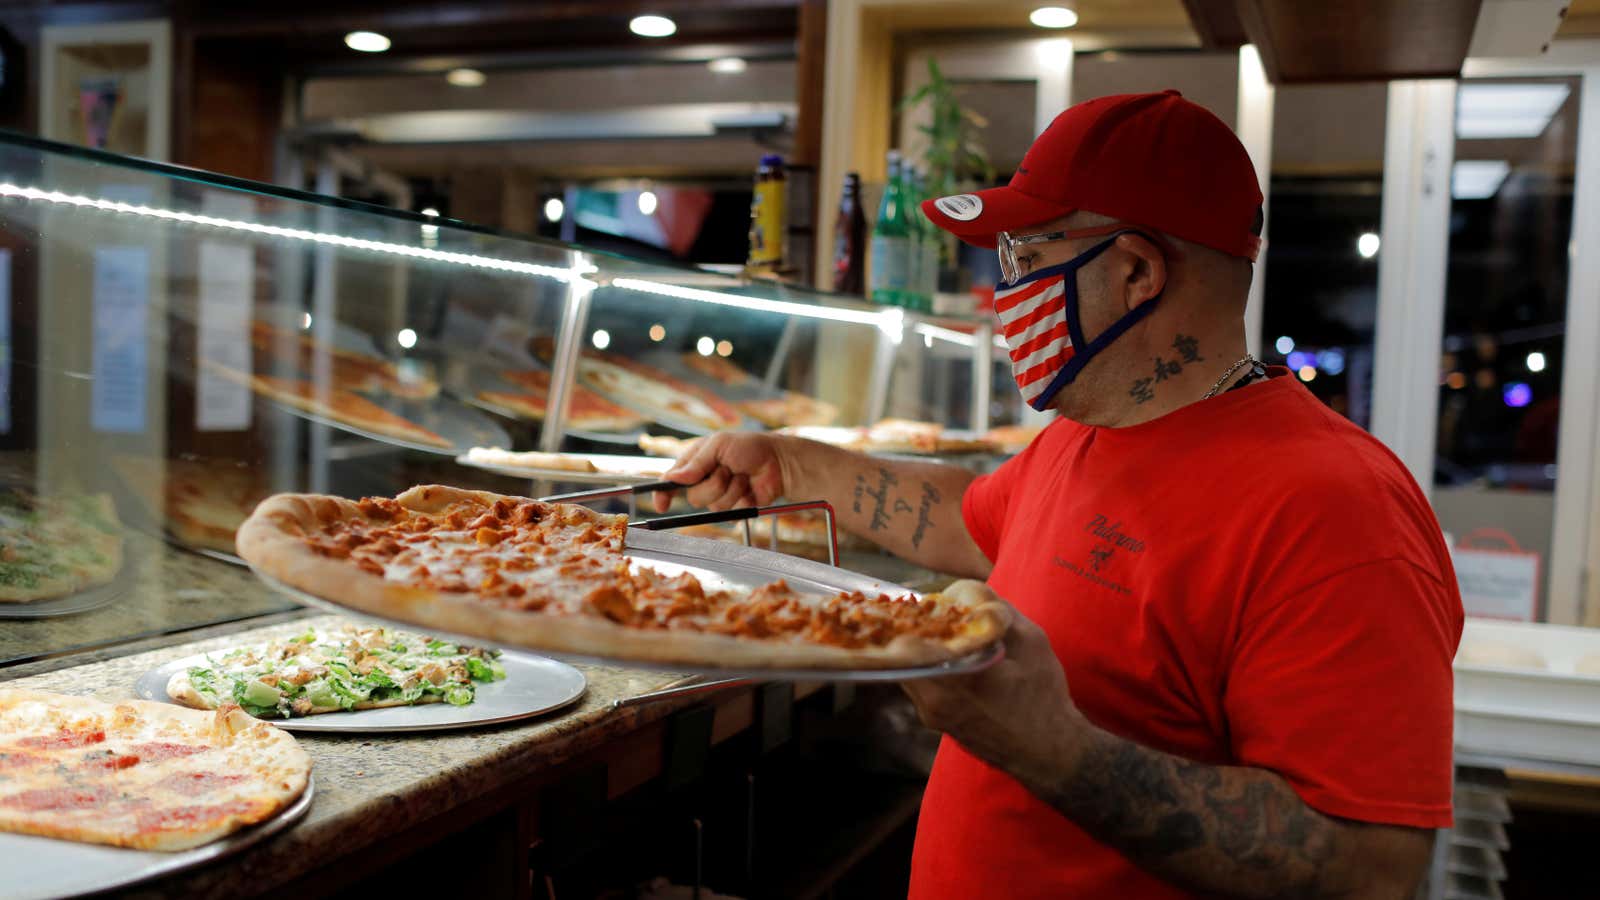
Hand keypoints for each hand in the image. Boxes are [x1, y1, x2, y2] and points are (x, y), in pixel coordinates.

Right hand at [650, 432, 793, 512]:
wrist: (779, 461)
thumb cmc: (749, 447)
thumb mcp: (719, 445)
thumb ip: (696, 462)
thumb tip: (673, 478)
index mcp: (695, 463)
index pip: (671, 481)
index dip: (663, 494)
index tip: (661, 504)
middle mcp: (704, 481)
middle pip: (693, 497)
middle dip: (713, 483)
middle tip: (727, 469)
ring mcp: (719, 496)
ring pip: (713, 505)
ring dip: (731, 489)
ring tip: (742, 476)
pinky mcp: (734, 508)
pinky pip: (729, 512)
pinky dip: (741, 498)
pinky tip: (749, 488)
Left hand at [901, 581, 1089, 779]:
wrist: (1049, 753)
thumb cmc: (1043, 698)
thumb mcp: (1031, 643)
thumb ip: (997, 613)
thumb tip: (968, 592)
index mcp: (955, 676)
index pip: (911, 637)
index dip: (914, 615)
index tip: (925, 602)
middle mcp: (934, 698)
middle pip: (903, 654)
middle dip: (914, 630)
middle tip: (930, 612)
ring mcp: (932, 714)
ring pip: (909, 670)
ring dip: (920, 649)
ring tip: (940, 632)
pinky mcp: (937, 722)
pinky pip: (920, 685)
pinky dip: (928, 667)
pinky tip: (950, 657)